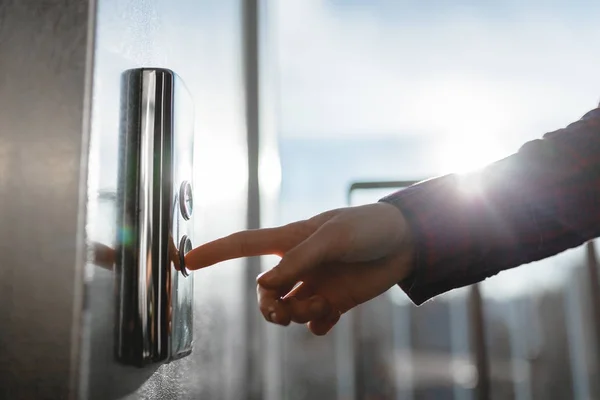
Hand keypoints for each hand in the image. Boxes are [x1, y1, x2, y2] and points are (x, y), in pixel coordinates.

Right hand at [185, 202, 414, 334]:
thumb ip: (298, 261)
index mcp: (291, 240)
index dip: (213, 252)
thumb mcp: (332, 237)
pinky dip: (317, 324)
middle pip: (264, 293)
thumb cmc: (369, 227)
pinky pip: (313, 324)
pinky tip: (333, 313)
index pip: (244, 245)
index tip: (185, 260)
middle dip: (269, 307)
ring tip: (322, 306)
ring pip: (287, 311)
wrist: (408, 242)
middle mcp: (298, 265)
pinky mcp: (335, 301)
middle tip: (284, 310)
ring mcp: (315, 284)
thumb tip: (263, 287)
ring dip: (297, 314)